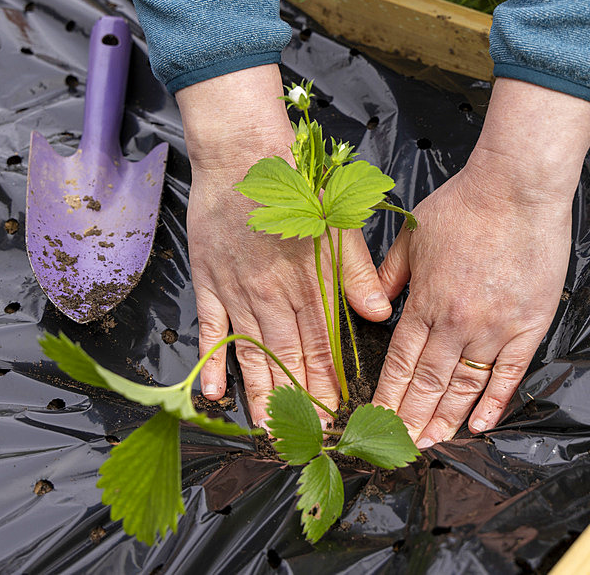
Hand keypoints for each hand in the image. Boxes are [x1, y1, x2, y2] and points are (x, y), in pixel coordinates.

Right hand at [177, 65, 392, 426]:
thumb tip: (379, 316)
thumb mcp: (339, 222)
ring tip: (270, 430)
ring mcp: (238, 292)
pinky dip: (214, 362)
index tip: (338, 414)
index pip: (323, 345)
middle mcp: (273, 295)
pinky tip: (216, 394)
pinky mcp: (210, 283)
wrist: (242, 154)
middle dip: (301, 401)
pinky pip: (211, 330)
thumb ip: (357, 273)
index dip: (330, 382)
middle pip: (289, 359)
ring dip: (263, 394)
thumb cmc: (296, 185)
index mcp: (309, 283)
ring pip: (252, 353)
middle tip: (309, 436)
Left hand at [373, 79, 589, 447]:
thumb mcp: (412, 236)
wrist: (517, 188)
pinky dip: (494, 402)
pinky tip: (482, 424)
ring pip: (464, 386)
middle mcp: (454, 322)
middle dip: (411, 418)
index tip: (377, 420)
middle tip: (401, 446)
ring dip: (447, 419)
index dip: (387, 396)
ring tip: (434, 442)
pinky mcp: (527, 325)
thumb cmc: (464, 205)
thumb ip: (390, 274)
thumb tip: (373, 304)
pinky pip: (508, 374)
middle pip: (428, 383)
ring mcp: (492, 327)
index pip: (398, 362)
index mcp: (423, 302)